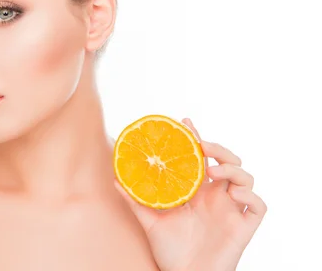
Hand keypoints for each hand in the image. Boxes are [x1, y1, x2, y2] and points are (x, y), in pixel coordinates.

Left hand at [116, 118, 266, 270]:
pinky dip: (250, 195)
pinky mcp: (243, 227)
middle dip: (219, 149)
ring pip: (246, 178)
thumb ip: (135, 200)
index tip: (185, 122)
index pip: (202, 158)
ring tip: (212, 171)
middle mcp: (217, 197)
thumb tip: (115, 179)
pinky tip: (233, 193)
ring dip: (233, 169)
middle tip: (203, 147)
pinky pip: (258, 206)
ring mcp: (231, 210)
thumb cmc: (170, 251)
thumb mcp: (150, 221)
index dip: (197, 138)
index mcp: (197, 191)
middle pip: (228, 162)